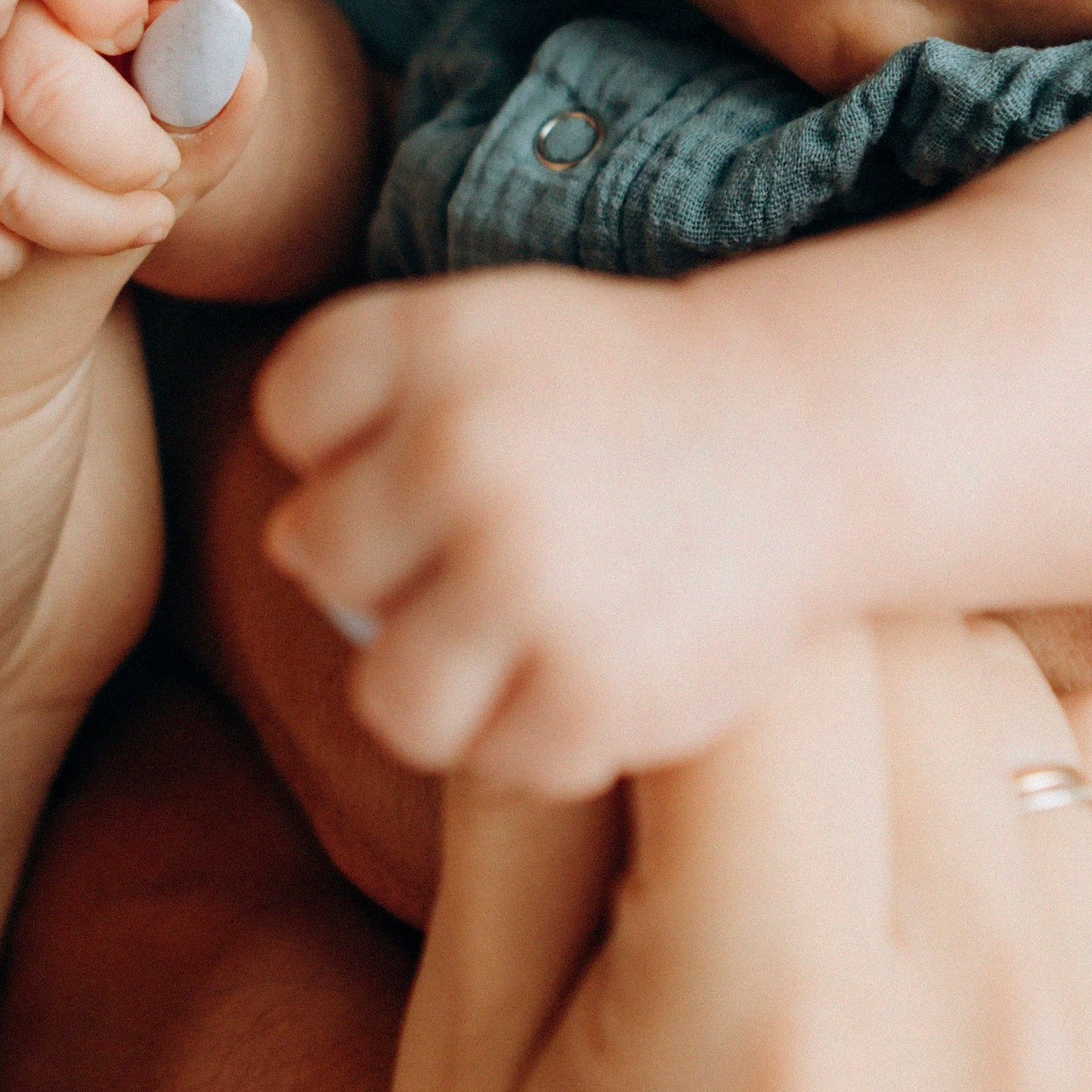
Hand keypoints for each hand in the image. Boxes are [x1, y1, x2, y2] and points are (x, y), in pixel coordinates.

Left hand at [255, 264, 843, 792]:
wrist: (806, 434)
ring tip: (516, 634)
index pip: (292, 412)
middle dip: (389, 556)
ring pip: (389, 696)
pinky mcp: (590, 692)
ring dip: (446, 677)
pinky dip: (545, 732)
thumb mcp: (496, 329)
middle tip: (493, 536)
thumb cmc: (623, 391)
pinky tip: (595, 663)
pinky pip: (500, 762)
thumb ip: (368, 401)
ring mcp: (527, 579)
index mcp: (436, 339)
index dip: (346, 437)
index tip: (436, 432)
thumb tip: (284, 548)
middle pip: (319, 552)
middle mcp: (467, 452)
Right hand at [381, 621, 1091, 1091]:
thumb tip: (596, 528)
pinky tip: (905, 873)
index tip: (608, 612)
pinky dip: (1008, 765)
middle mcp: (986, 1045)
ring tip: (788, 808)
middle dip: (784, 635)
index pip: (775, 651)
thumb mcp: (470, 1012)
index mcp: (776, 1040)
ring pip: (1015, 680)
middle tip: (687, 706)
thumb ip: (550, 756)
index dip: (676, 598)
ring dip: (898, 686)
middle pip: (912, 642)